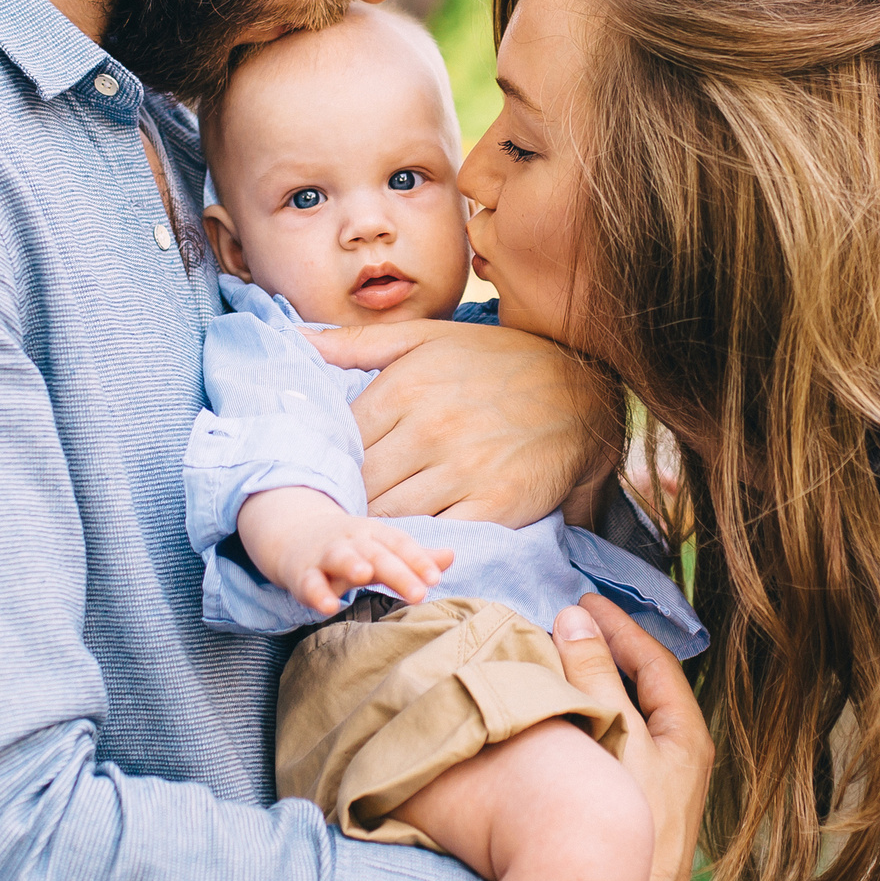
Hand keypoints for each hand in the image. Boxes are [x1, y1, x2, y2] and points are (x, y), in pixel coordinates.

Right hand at [234, 487, 454, 616]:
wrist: (294, 534)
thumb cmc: (349, 547)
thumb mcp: (380, 548)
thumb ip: (413, 557)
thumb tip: (450, 557)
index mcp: (374, 534)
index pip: (399, 543)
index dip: (418, 559)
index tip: (435, 577)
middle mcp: (351, 541)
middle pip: (377, 553)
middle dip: (398, 571)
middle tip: (419, 592)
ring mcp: (325, 555)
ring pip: (339, 557)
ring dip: (352, 563)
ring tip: (366, 575)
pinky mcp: (301, 573)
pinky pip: (308, 582)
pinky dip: (316, 593)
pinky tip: (327, 606)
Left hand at [306, 319, 620, 524]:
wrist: (586, 385)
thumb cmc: (499, 359)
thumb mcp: (427, 337)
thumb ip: (356, 342)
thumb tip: (293, 340)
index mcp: (405, 387)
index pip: (339, 441)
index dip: (327, 464)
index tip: (325, 477)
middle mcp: (430, 428)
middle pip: (360, 483)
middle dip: (346, 500)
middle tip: (337, 515)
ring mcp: (463, 469)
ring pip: (391, 514)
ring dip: (376, 527)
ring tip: (366, 534)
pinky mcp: (495, 504)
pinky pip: (437, 535)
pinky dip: (419, 543)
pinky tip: (411, 543)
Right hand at [551, 594, 710, 880]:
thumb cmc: (621, 821)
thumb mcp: (611, 736)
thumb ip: (594, 675)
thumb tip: (577, 618)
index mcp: (686, 740)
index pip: (656, 662)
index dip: (619, 626)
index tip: (584, 600)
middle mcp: (679, 764)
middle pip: (644, 690)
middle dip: (606, 655)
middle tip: (567, 626)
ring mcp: (656, 792)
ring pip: (625, 721)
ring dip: (592, 689)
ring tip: (555, 664)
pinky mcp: (631, 817)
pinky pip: (610, 750)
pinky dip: (585, 724)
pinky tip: (556, 725)